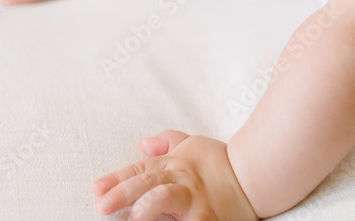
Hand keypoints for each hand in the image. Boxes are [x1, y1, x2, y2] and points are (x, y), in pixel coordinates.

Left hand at [93, 130, 258, 220]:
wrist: (258, 175)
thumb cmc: (222, 162)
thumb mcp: (194, 144)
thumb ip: (167, 142)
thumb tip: (143, 144)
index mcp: (175, 163)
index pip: (140, 170)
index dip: (116, 180)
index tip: (96, 189)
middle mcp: (182, 181)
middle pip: (147, 184)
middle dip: (123, 194)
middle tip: (101, 205)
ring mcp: (195, 202)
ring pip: (165, 200)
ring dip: (145, 209)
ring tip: (130, 218)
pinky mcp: (208, 220)